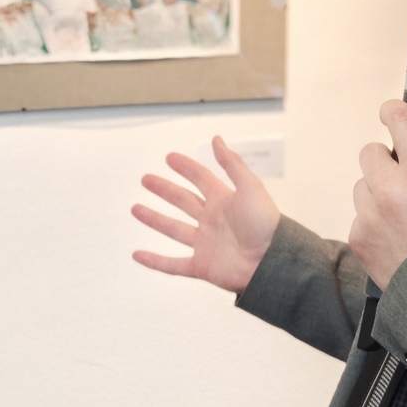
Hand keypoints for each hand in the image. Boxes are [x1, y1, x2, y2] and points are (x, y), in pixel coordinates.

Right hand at [131, 136, 280, 293]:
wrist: (270, 261)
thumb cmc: (265, 224)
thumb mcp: (250, 187)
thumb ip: (232, 163)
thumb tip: (217, 140)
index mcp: (224, 201)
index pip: (201, 178)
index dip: (186, 167)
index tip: (170, 157)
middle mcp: (212, 221)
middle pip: (183, 201)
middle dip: (164, 190)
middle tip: (146, 179)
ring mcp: (205, 244)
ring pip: (174, 229)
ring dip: (154, 219)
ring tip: (136, 209)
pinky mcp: (201, 266)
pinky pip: (173, 265)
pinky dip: (155, 261)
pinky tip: (138, 255)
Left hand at [349, 101, 406, 288]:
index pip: (398, 120)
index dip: (395, 110)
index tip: (395, 112)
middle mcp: (389, 192)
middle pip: (370, 152)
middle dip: (387, 159)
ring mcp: (369, 216)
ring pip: (362, 184)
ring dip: (378, 190)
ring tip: (406, 211)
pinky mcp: (358, 238)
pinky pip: (359, 215)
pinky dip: (373, 219)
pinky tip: (398, 233)